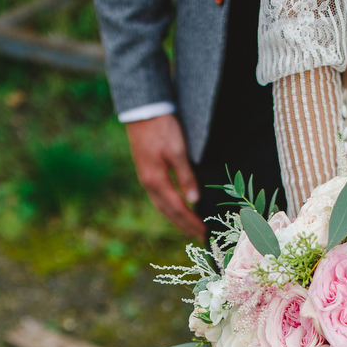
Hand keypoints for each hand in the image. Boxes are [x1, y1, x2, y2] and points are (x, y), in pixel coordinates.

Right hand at [126, 114, 206, 240]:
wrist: (142, 110)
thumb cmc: (162, 128)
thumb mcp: (178, 151)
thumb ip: (186, 176)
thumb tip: (194, 200)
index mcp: (157, 180)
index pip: (179, 208)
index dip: (192, 221)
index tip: (204, 232)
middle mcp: (149, 183)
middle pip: (168, 212)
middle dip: (184, 225)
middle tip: (198, 237)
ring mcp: (145, 178)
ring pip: (161, 206)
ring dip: (175, 219)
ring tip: (188, 228)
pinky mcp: (146, 172)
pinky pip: (158, 198)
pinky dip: (168, 208)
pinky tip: (174, 208)